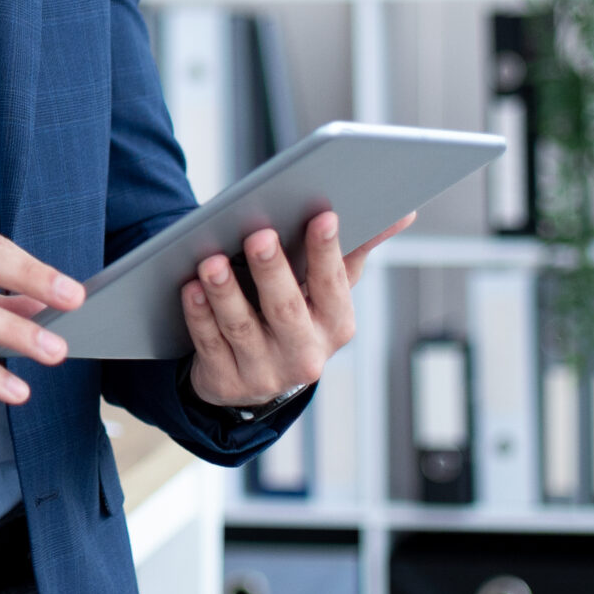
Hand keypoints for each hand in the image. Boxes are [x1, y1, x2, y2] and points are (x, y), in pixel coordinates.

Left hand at [180, 211, 413, 408]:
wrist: (258, 378)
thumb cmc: (297, 316)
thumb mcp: (328, 291)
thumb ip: (355, 250)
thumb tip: (403, 212)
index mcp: (336, 324)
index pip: (333, 284)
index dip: (328, 251)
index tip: (323, 215)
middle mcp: (304, 353)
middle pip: (285, 308)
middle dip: (272, 270)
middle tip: (258, 234)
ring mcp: (264, 372)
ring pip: (242, 327)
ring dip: (225, 292)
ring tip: (211, 260)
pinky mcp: (227, 382)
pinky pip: (210, 344)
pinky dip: (199, 315)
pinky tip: (189, 288)